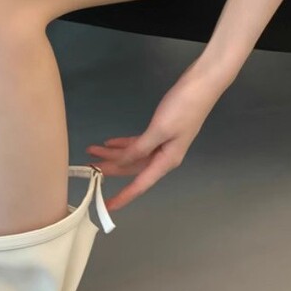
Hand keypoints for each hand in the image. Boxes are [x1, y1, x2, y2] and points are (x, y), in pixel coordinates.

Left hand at [85, 57, 235, 211]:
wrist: (202, 85)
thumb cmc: (183, 108)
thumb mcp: (158, 130)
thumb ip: (139, 149)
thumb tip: (122, 164)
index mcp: (166, 161)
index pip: (140, 184)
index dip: (123, 196)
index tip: (107, 206)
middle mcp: (163, 157)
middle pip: (132, 169)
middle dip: (110, 168)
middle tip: (87, 167)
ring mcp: (162, 144)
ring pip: (133, 156)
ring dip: (113, 154)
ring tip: (92, 151)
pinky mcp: (160, 131)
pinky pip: (138, 144)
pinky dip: (124, 144)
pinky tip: (110, 143)